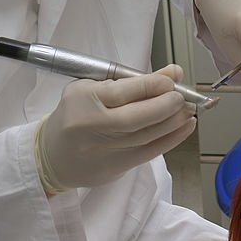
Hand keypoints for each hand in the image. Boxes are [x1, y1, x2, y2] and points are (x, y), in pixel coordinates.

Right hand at [35, 65, 194, 192]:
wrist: (52, 155)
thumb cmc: (75, 114)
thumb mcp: (92, 87)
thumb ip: (130, 80)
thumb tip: (172, 74)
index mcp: (84, 99)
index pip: (123, 92)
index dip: (152, 85)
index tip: (171, 80)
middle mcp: (93, 125)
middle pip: (136, 117)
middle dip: (166, 105)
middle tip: (182, 97)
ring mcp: (104, 149)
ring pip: (146, 136)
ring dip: (173, 122)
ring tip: (188, 110)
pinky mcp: (114, 167)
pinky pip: (149, 153)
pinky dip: (171, 139)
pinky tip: (185, 127)